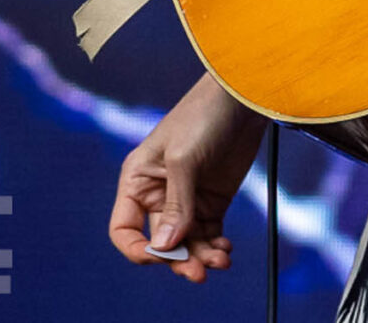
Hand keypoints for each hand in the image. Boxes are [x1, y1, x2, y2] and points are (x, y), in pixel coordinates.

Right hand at [108, 71, 268, 283]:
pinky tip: (226, 251)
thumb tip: (166, 246)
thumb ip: (177, 204)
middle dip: (179, 260)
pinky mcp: (212, 199)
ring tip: (221, 261)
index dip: (140, 249)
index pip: (124, 230)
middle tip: (201, 272)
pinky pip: (208, 233)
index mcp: (137, 182)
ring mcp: (186, 199)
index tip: (164, 255)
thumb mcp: (184, 158)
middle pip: (161, 242)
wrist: (243, 96)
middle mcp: (158, 195)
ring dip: (201, 256)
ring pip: (187, 242)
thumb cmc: (203, 116)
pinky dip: (215, 246)